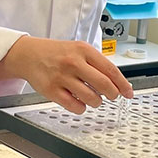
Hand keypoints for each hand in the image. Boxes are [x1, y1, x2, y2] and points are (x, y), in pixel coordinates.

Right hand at [0, 36, 132, 113]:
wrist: (29, 54)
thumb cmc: (57, 53)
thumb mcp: (78, 49)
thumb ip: (96, 63)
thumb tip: (117, 82)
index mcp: (83, 50)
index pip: (110, 70)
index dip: (123, 84)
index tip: (128, 92)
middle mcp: (73, 62)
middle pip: (104, 85)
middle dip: (112, 94)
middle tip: (112, 96)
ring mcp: (62, 77)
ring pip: (91, 98)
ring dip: (96, 102)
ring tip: (93, 98)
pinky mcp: (52, 90)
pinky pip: (75, 106)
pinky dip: (81, 107)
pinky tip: (79, 102)